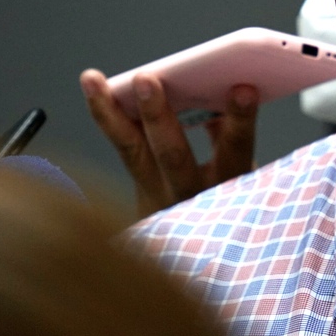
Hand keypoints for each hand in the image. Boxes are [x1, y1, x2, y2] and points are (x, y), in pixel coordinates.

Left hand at [80, 69, 257, 217]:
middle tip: (145, 78)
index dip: (240, 120)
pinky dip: (109, 119)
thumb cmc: (225, 197)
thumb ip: (226, 133)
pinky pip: (123, 151)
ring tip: (92, 79)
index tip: (243, 89)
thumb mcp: (241, 172)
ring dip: (109, 112)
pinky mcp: (135, 196)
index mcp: (229, 186)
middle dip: (158, 115)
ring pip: (131, 152)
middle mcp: (189, 196)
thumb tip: (211, 89)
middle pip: (171, 155)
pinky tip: (96, 92)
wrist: (191, 257)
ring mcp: (156, 200)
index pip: (236, 150)